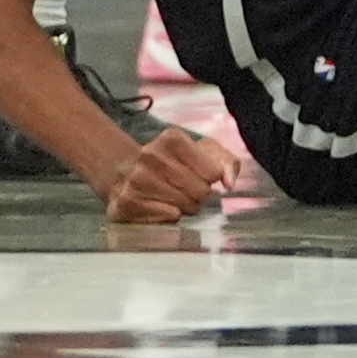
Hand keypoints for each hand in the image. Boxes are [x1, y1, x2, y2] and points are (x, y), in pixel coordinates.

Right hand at [102, 131, 239, 222]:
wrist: (127, 172)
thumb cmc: (174, 163)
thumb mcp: (203, 152)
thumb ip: (227, 163)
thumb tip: (230, 183)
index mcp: (172, 139)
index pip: (213, 172)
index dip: (211, 177)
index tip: (201, 174)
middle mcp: (151, 156)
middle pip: (201, 192)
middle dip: (199, 194)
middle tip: (186, 188)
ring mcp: (136, 180)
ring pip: (184, 207)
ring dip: (184, 207)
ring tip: (171, 195)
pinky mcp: (126, 203)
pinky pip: (167, 218)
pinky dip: (169, 217)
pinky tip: (159, 205)